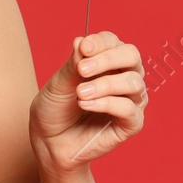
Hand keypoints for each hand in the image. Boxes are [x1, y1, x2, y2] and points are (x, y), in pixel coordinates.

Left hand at [30, 31, 147, 174]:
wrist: (49, 142)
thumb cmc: (55, 110)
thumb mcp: (58, 84)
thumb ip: (72, 64)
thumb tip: (81, 40)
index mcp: (107, 62)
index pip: (113, 42)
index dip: (100, 42)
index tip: (83, 47)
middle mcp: (124, 77)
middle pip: (132, 56)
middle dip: (108, 59)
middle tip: (83, 69)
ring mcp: (130, 101)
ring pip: (133, 82)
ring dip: (105, 85)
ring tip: (80, 93)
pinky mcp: (131, 124)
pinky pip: (129, 109)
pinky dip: (107, 104)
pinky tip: (85, 105)